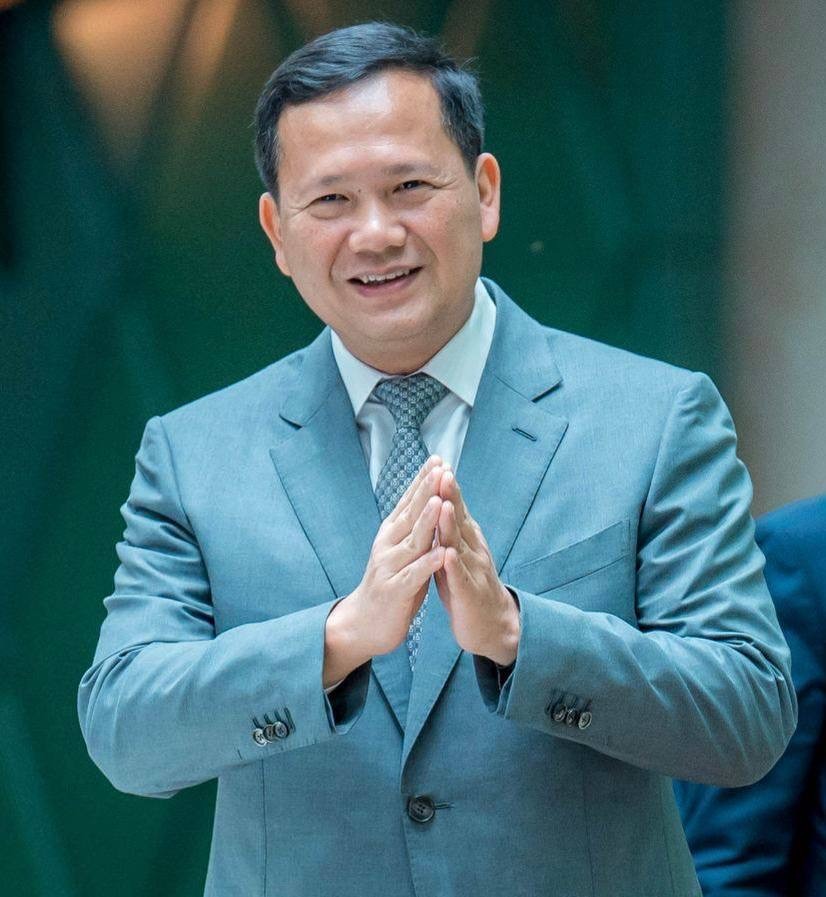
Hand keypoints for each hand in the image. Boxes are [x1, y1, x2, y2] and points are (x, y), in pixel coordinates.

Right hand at [326, 456, 445, 675]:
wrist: (363, 623)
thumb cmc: (390, 584)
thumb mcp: (401, 550)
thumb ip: (413, 528)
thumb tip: (427, 498)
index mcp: (391, 534)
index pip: (409, 501)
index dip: (423, 480)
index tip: (439, 459)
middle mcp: (388, 545)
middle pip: (411, 514)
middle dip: (427, 490)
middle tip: (441, 467)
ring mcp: (389, 567)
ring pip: (412, 541)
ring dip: (427, 521)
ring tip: (440, 501)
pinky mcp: (394, 591)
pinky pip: (414, 575)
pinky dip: (429, 564)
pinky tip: (443, 554)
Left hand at [434, 469, 519, 665]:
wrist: (492, 626)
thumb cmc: (468, 586)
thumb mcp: (458, 553)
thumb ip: (450, 530)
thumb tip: (440, 501)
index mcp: (467, 540)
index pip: (456, 509)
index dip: (447, 488)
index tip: (438, 464)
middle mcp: (473, 550)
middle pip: (460, 520)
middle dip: (451, 497)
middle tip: (443, 472)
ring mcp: (473, 571)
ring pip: (460, 545)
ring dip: (451, 526)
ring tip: (443, 505)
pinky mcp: (469, 594)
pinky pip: (460, 578)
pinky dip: (454, 566)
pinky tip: (447, 554)